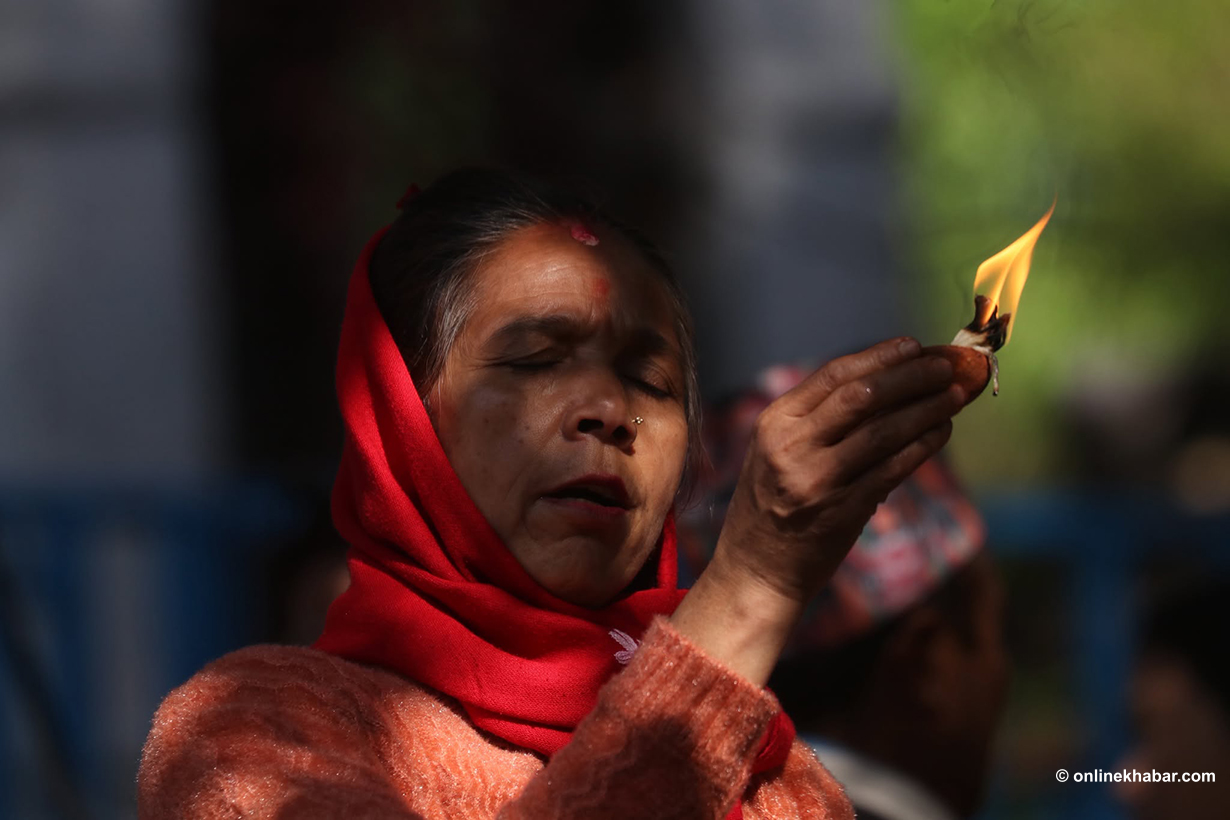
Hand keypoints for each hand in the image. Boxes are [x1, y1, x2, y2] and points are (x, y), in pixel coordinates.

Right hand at [671, 338, 961, 683]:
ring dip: (927, 408)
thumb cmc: (772, 504)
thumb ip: (817, 419)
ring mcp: (816, 480)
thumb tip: (888, 381)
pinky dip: (923, 445)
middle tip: (945, 366)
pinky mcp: (841, 511)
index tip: (914, 345)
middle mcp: (792, 446)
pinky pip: (893, 469)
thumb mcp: (777, 451)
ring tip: (955, 394)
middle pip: (862, 395)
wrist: (756, 570)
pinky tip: (941, 431)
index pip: (833, 375)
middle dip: (911, 376)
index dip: (879, 356)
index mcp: (774, 423)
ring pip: (884, 430)